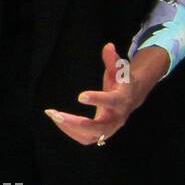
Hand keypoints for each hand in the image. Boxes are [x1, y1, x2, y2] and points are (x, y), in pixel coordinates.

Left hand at [44, 42, 166, 145]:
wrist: (131, 98)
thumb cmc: (121, 82)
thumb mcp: (119, 70)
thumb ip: (112, 60)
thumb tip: (108, 46)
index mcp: (122, 100)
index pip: (111, 102)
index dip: (97, 99)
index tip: (79, 96)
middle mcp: (117, 118)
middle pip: (99, 128)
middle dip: (76, 123)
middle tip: (56, 115)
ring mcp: (110, 129)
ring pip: (90, 136)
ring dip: (69, 128)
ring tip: (53, 115)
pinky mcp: (102, 134)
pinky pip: (85, 138)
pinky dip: (70, 132)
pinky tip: (58, 120)